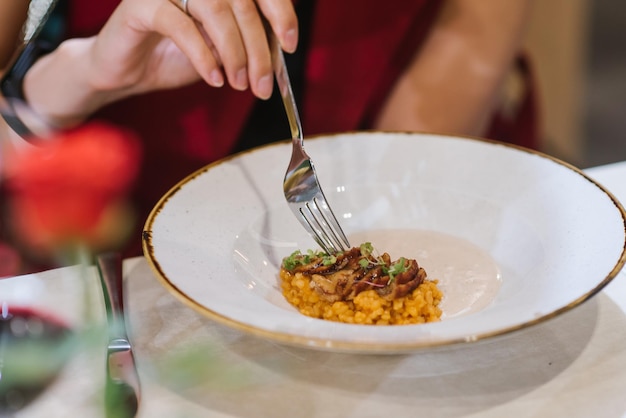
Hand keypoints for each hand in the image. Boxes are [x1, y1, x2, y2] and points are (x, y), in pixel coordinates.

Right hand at [89, 0, 296, 98]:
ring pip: (215, 9)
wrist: (130, 71)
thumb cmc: (179, 55)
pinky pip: (180, 24)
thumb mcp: (224, 48)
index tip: (290, 44)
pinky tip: (214, 78)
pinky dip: (203, 55)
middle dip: (258, 49)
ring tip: (238, 83)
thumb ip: (250, 39)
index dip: (280, 12)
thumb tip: (282, 44)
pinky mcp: (141, 5)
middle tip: (263, 85)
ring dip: (234, 53)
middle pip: (241, 3)